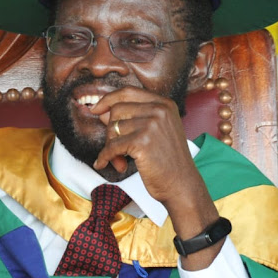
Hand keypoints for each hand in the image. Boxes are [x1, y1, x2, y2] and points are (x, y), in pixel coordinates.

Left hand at [90, 85, 196, 199]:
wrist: (181, 184)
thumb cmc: (168, 161)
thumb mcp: (156, 132)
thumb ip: (133, 118)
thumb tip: (101, 112)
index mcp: (164, 104)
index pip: (128, 92)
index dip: (108, 99)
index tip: (96, 109)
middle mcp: (159, 110)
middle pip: (117, 110)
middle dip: (110, 130)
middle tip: (114, 148)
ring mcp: (151, 124)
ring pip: (113, 128)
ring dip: (110, 147)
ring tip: (119, 160)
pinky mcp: (142, 141)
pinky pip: (112, 146)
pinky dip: (105, 157)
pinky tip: (104, 164)